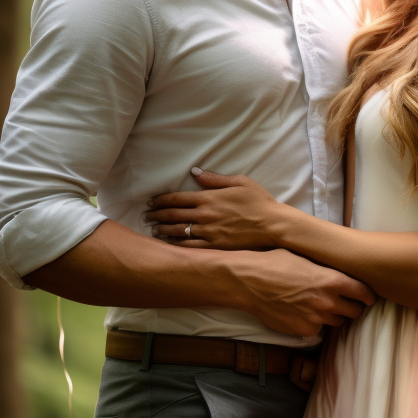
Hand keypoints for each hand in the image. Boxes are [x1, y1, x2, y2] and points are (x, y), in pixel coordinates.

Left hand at [145, 169, 281, 249]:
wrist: (272, 224)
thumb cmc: (258, 201)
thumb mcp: (239, 182)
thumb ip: (214, 178)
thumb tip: (195, 171)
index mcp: (209, 197)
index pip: (177, 198)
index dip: (161, 200)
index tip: (151, 201)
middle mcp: (205, 215)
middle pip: (173, 215)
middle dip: (156, 214)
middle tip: (146, 214)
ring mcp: (209, 231)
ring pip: (178, 231)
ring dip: (163, 229)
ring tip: (153, 228)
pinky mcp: (215, 245)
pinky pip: (190, 246)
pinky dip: (177, 244)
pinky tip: (169, 243)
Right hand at [235, 248, 374, 338]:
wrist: (249, 282)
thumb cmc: (275, 263)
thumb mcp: (305, 258)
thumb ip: (326, 269)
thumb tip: (338, 271)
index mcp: (332, 279)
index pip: (364, 293)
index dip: (367, 296)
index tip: (367, 297)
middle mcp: (328, 301)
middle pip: (355, 312)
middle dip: (352, 307)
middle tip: (345, 302)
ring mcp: (316, 318)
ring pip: (337, 322)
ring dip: (333, 316)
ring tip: (320, 305)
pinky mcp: (304, 330)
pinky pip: (317, 329)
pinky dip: (314, 323)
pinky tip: (302, 312)